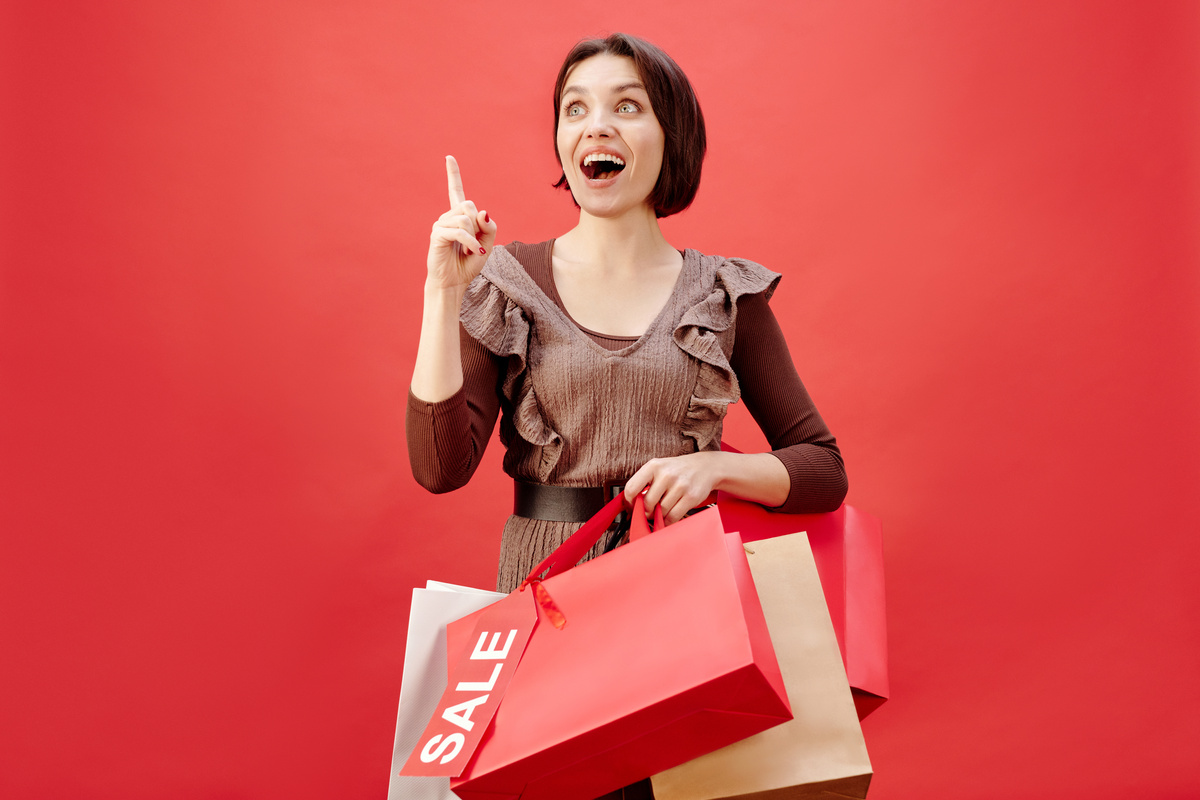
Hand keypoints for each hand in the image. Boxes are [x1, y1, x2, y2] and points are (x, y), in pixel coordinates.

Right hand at [427, 155, 497, 289]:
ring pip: (465, 218)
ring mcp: (440, 225)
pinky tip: (472, 252)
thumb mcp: (487, 244)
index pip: (455, 191)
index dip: (453, 174)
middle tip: (476, 243)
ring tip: (471, 251)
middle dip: (478, 224)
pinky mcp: (437, 235)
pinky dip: (470, 242)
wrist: (454, 282)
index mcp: (459, 217)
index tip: (449, 157)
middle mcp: (447, 217)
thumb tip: (482, 211)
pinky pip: (459, 231)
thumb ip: (489, 227)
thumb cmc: (468, 263)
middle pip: (468, 205)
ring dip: (474, 237)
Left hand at [623, 451, 725, 525]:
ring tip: (662, 511)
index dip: (630, 502)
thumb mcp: (659, 468)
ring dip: (659, 516)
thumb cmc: (678, 470)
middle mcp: (666, 474)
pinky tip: (669, 517)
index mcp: (654, 466)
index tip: (632, 507)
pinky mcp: (691, 496)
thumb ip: (645, 483)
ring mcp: (680, 485)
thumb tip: (631, 504)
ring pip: (661, 511)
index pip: (632, 488)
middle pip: (647, 503)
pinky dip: (668, 521)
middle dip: (646, 511)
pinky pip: (673, 516)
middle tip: (649, 512)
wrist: (705, 467)